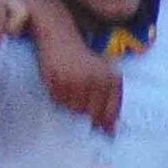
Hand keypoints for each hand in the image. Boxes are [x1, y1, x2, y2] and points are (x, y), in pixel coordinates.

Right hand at [30, 5, 121, 134]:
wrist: (59, 35)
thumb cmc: (83, 58)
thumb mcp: (102, 74)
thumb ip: (109, 100)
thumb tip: (110, 131)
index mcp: (110, 77)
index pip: (110, 110)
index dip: (105, 122)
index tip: (101, 129)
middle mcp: (95, 79)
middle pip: (91, 113)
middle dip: (85, 112)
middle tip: (79, 100)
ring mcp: (76, 80)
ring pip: (74, 109)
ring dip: (70, 103)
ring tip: (69, 88)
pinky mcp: (57, 80)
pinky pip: (58, 101)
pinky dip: (58, 97)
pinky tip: (59, 84)